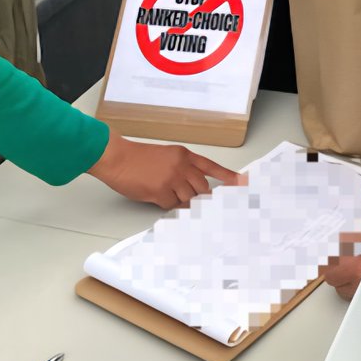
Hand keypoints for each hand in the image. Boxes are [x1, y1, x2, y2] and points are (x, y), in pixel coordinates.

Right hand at [88, 131, 237, 208]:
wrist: (117, 158)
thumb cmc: (138, 158)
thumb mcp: (166, 156)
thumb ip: (182, 168)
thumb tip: (192, 188)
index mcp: (184, 155)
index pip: (212, 167)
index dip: (229, 177)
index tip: (243, 183)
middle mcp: (182, 166)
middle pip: (202, 189)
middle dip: (196, 195)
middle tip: (182, 194)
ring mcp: (173, 180)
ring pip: (188, 199)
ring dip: (178, 200)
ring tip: (162, 190)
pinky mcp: (162, 192)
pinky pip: (172, 205)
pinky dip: (164, 203)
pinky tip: (154, 193)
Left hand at [322, 219, 360, 314]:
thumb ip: (355, 234)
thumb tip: (344, 235)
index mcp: (354, 269)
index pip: (330, 274)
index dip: (332, 267)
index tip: (335, 262)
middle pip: (340, 287)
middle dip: (343, 277)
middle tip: (352, 266)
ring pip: (354, 297)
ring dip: (355, 287)